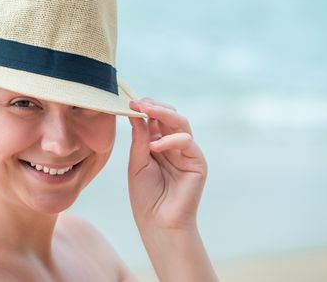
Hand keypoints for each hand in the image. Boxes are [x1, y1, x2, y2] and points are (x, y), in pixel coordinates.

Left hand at [127, 98, 207, 230]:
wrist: (157, 223)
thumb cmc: (145, 196)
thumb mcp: (137, 162)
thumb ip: (139, 138)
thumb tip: (136, 113)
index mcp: (158, 143)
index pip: (155, 118)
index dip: (144, 108)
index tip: (129, 103)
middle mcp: (174, 144)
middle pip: (169, 115)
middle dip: (154, 106)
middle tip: (138, 103)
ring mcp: (187, 152)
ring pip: (181, 123)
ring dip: (163, 114)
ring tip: (145, 111)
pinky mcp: (197, 162)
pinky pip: (187, 142)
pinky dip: (170, 141)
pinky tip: (155, 147)